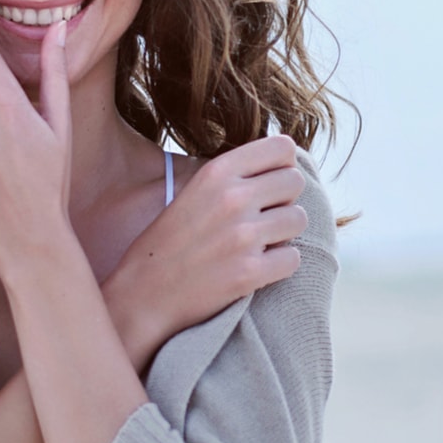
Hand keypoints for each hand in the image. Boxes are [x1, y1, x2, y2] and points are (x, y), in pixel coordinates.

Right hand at [104, 135, 308, 364]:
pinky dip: (279, 265)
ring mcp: (243, 236)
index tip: (269, 184)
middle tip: (262, 218)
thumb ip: (234, 176)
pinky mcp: (250, 272)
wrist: (143, 294)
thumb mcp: (194, 191)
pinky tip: (256, 267)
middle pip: (295, 182)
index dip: (282, 166)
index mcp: (217, 172)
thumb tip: (284, 163)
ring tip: (257, 243)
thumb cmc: (168, 243)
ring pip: (299, 219)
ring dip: (283, 233)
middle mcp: (232, 198)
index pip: (282, 148)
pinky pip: (293, 258)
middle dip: (284, 200)